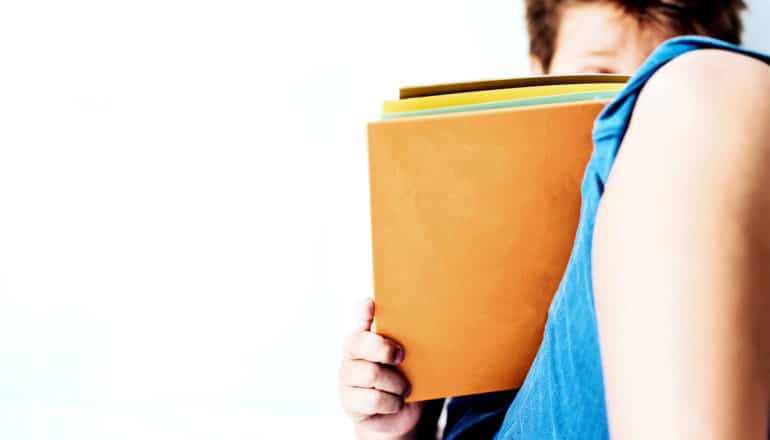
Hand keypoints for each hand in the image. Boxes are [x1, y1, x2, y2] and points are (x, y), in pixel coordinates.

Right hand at [339, 298, 422, 439]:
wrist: (398, 415)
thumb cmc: (404, 379)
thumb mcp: (409, 358)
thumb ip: (408, 340)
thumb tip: (421, 321)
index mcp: (367, 337)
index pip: (361, 318)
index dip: (364, 311)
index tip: (371, 304)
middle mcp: (352, 354)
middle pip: (359, 343)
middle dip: (384, 349)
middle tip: (402, 357)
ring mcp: (347, 377)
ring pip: (371, 373)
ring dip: (396, 383)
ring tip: (404, 388)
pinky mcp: (349, 401)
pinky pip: (373, 399)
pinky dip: (391, 402)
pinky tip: (395, 403)